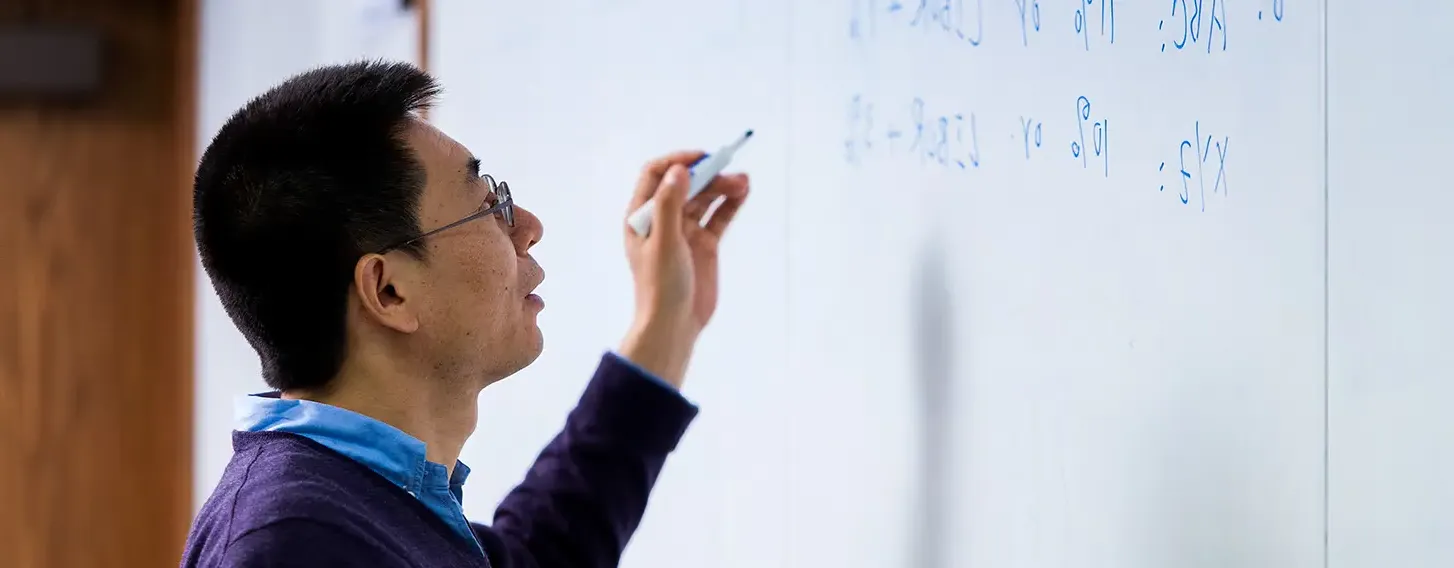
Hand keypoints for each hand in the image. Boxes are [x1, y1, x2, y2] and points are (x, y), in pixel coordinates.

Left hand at [618, 150, 749, 386]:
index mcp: (642, 216)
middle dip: (707, 175)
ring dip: (723, 187)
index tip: (701, 158)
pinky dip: (730, 204)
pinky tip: (743, 193)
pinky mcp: (704, 244)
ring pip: (705, 198)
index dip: (678, 161)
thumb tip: (678, 170)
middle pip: (686, 184)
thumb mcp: (664, 244)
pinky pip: (719, 217)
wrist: (674, 325)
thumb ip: (669, 206)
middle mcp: (662, 219)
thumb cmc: (661, 287)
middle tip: (730, 171)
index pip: (656, 174)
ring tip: (744, 182)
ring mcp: (685, 231)